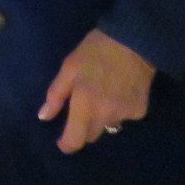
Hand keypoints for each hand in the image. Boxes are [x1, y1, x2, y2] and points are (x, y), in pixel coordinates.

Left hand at [38, 29, 154, 152]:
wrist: (135, 40)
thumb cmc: (95, 50)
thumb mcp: (69, 68)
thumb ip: (56, 95)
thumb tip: (44, 117)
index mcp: (85, 105)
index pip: (75, 140)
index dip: (67, 145)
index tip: (62, 141)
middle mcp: (105, 115)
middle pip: (92, 135)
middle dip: (85, 127)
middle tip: (84, 106)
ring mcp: (125, 115)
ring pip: (108, 126)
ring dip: (103, 117)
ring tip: (104, 93)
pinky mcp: (140, 111)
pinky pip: (125, 118)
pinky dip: (120, 109)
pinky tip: (121, 90)